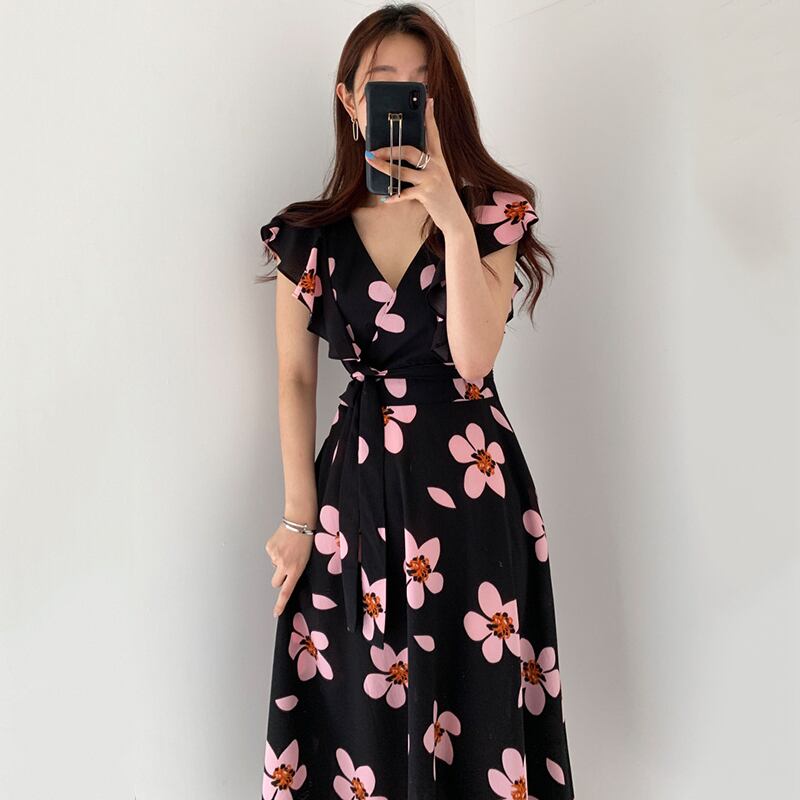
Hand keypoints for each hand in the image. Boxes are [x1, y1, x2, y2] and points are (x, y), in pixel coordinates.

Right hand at [265, 523, 313, 617]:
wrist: (299, 521)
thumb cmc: (306, 538)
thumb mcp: (305, 558)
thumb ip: (295, 569)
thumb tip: (285, 574)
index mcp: (296, 569)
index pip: (286, 591)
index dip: (280, 604)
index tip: (276, 613)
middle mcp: (284, 565)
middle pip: (276, 582)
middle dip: (279, 578)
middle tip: (287, 567)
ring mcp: (275, 556)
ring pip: (274, 566)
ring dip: (279, 560)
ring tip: (289, 548)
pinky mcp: (269, 548)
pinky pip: (271, 554)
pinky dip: (276, 550)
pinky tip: (283, 542)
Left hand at [365, 97, 469, 235]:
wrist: (455, 217)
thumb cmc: (442, 197)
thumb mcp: (437, 177)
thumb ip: (424, 167)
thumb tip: (401, 161)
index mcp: (438, 159)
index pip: (434, 134)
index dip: (429, 117)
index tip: (427, 100)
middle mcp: (436, 166)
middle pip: (410, 150)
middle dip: (390, 148)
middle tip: (373, 149)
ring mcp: (431, 180)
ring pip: (403, 170)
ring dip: (384, 167)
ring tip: (371, 161)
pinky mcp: (427, 194)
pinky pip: (405, 193)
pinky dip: (394, 196)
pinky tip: (385, 198)